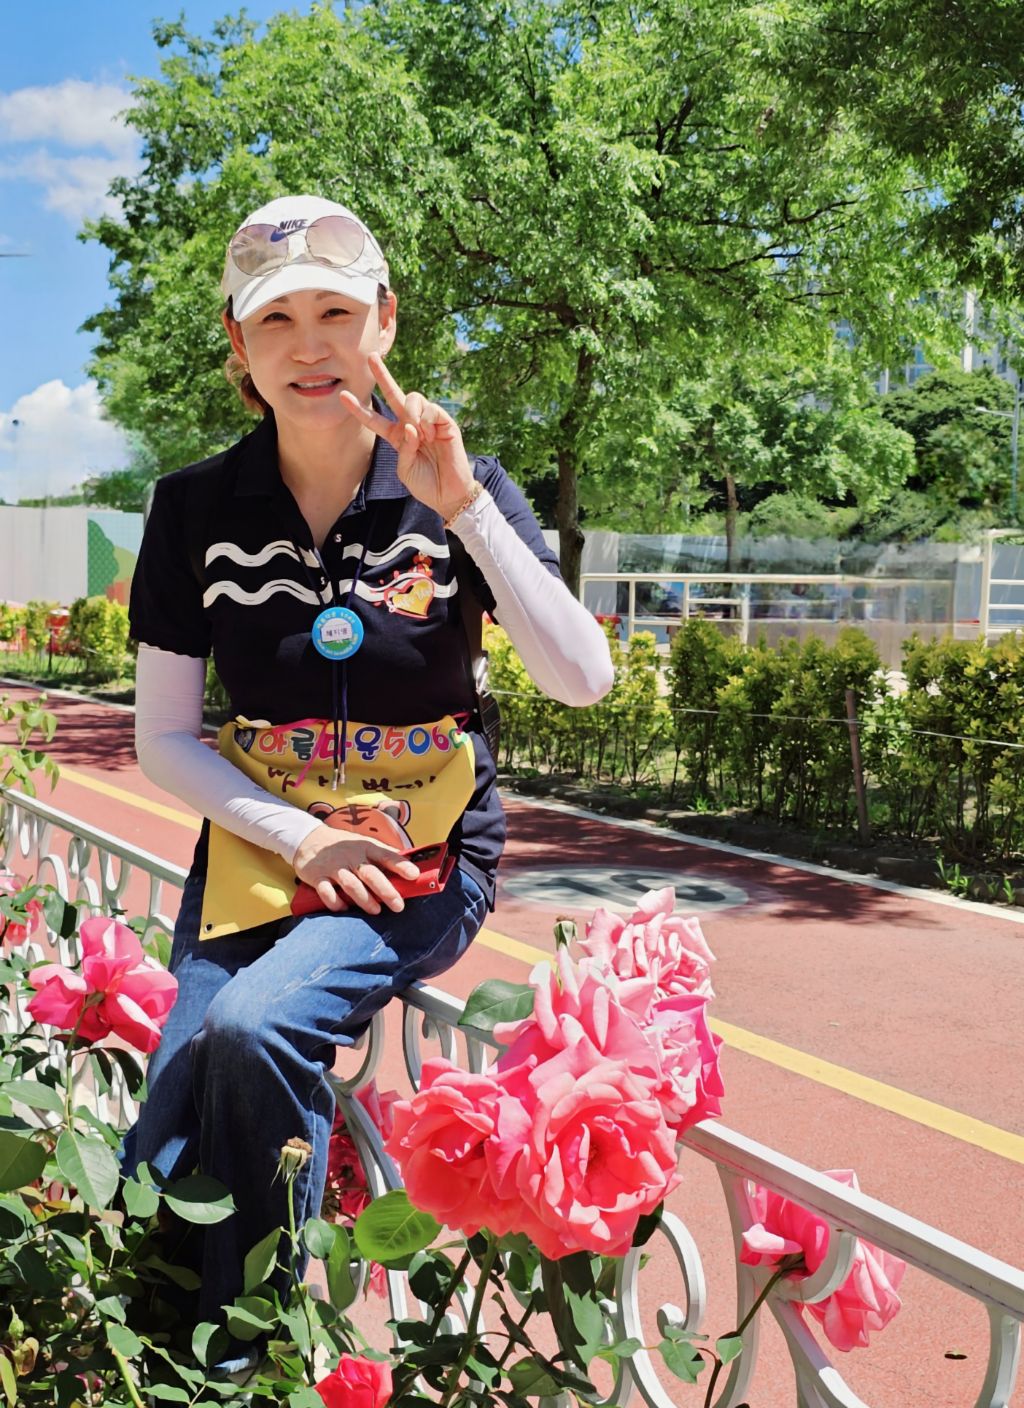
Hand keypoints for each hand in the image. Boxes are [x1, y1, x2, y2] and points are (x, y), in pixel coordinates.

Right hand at [292, 825, 419, 915]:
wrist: (308, 839)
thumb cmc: (343, 845)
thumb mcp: (364, 843)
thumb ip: (384, 854)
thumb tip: (411, 864)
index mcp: (365, 847)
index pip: (386, 855)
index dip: (400, 865)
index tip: (414, 874)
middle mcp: (351, 856)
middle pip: (370, 874)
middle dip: (385, 890)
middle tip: (398, 905)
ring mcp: (333, 867)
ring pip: (351, 884)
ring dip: (364, 899)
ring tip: (376, 910)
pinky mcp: (317, 877)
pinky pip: (327, 892)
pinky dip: (336, 902)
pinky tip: (344, 908)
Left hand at [338, 352, 475, 519]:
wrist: (448, 494)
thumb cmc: (425, 485)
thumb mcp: (404, 470)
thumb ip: (403, 449)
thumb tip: (411, 427)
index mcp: (397, 437)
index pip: (375, 419)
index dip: (359, 409)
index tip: (343, 396)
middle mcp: (411, 425)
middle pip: (394, 394)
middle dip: (382, 375)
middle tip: (371, 357)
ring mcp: (428, 422)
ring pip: (413, 398)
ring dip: (412, 412)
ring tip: (420, 433)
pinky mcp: (446, 423)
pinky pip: (432, 409)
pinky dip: (428, 420)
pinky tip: (431, 434)